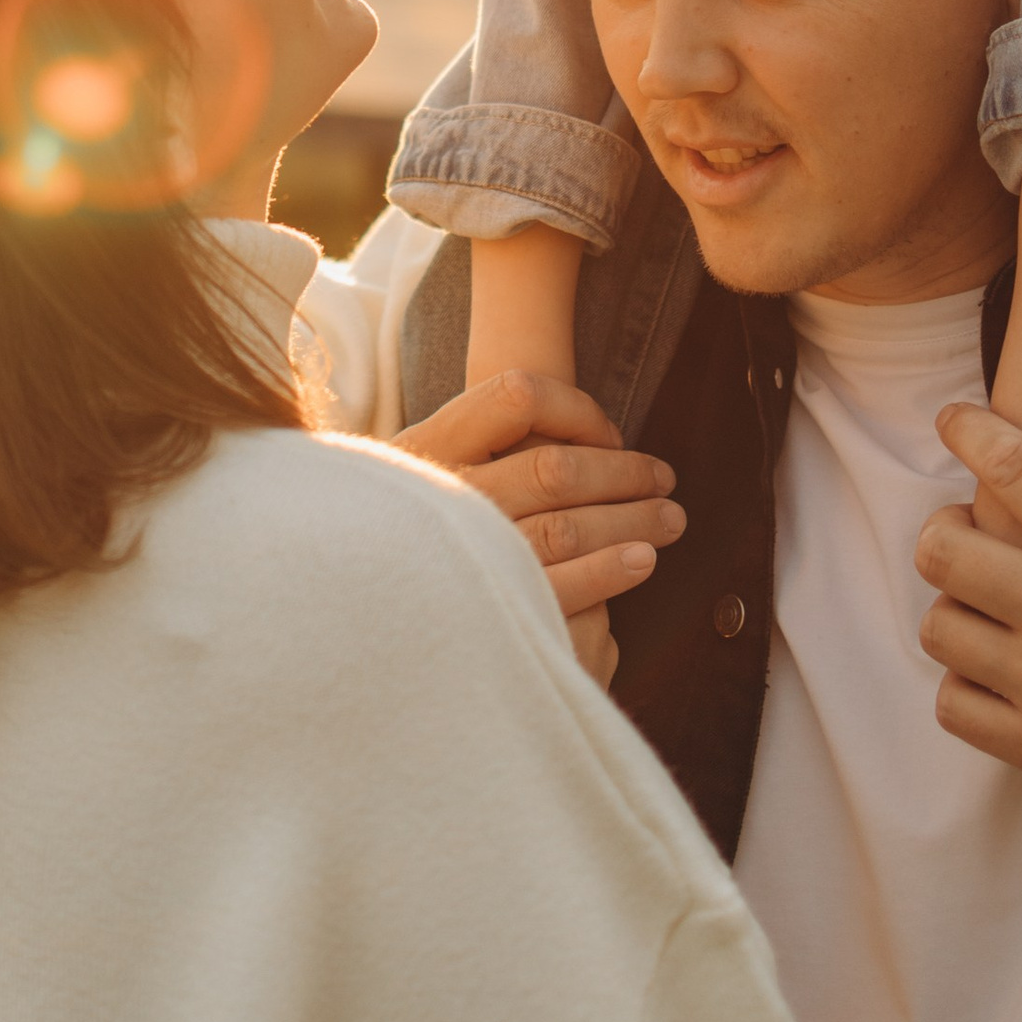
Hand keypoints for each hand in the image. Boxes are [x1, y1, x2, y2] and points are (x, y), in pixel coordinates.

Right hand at [397, 370, 681, 684]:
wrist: (352, 625)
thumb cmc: (410, 542)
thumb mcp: (421, 480)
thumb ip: (483, 455)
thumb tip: (581, 441)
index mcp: (426, 445)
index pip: (516, 396)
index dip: (577, 410)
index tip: (608, 436)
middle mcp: (439, 493)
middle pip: (554, 468)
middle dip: (623, 473)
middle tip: (664, 481)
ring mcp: (457, 554)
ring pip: (565, 525)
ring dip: (631, 519)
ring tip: (669, 521)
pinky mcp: (479, 609)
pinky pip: (560, 585)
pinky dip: (609, 568)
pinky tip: (642, 561)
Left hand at [916, 351, 1021, 965]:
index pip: (1004, 462)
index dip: (967, 430)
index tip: (959, 423)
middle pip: (938, 548)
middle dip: (947, 530)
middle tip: (975, 533)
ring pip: (939, 627)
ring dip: (957, 608)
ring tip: (992, 604)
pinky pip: (953, 704)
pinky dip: (966, 685)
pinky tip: (1002, 669)